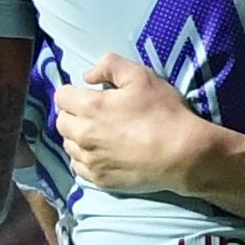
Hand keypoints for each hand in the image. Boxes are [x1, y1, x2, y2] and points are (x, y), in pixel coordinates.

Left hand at [55, 53, 222, 195]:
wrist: (182, 154)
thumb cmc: (163, 112)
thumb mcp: (141, 76)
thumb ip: (110, 66)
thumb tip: (87, 76)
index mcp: (89, 107)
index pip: (61, 96)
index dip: (73, 92)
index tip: (88, 94)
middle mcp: (83, 135)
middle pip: (61, 122)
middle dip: (73, 114)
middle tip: (94, 113)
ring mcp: (90, 160)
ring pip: (69, 145)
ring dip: (77, 137)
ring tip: (99, 134)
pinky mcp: (99, 179)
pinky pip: (79, 167)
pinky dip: (85, 158)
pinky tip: (102, 153)